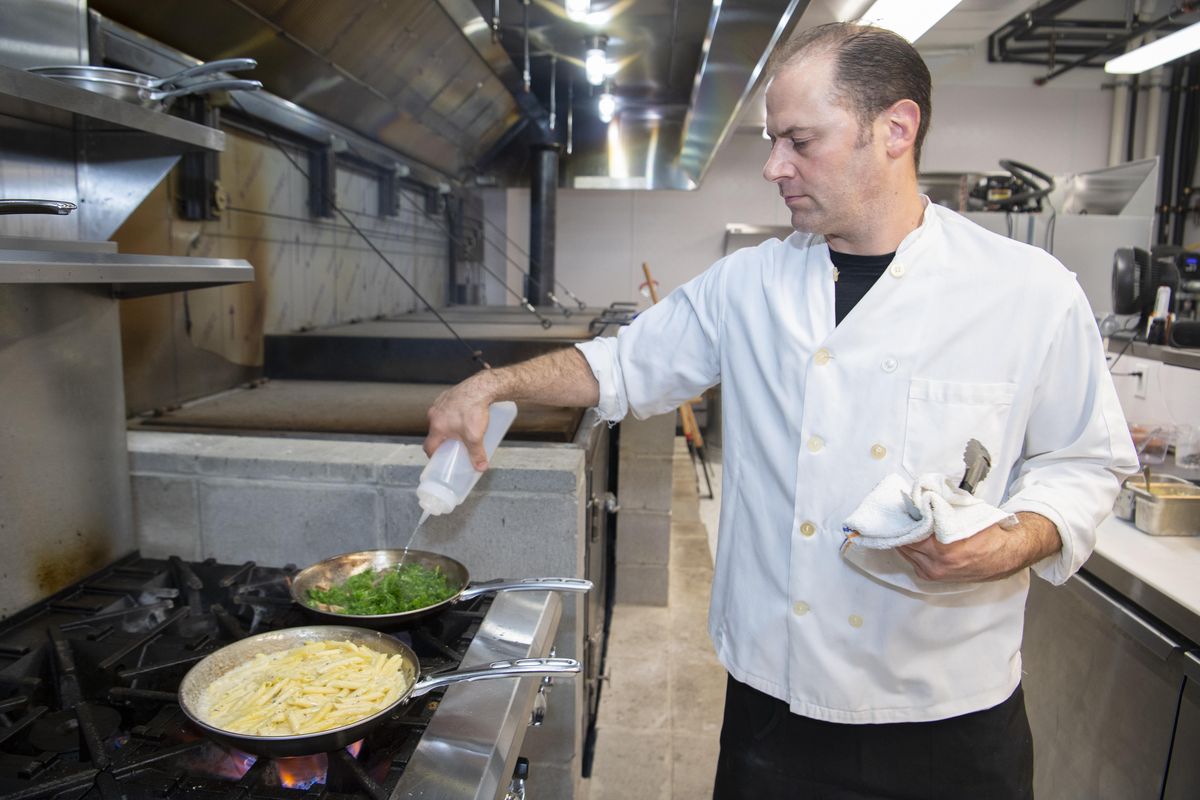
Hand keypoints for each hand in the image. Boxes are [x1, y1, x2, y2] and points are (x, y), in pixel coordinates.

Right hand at [424, 374, 495, 469]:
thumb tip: (480, 466)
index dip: (433, 455)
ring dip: (447, 425)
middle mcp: (435, 413)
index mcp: (437, 426)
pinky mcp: (448, 395)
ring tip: (461, 429)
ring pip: (441, 418)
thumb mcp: (475, 437)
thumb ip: (477, 454)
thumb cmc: (474, 409)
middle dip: (443, 440)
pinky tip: (464, 415)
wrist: (481, 388)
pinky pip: (447, 408)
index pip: (429, 446)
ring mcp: (440, 403)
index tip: (439, 459)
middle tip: (453, 445)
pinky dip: (453, 413)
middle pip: (435, 432)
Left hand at [896, 512, 1060, 582]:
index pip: (909, 531)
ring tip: (912, 525)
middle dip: (904, 528)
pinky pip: (914, 561)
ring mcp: (935, 573)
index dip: (906, 517)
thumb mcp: (964, 514)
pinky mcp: (936, 577)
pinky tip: (917, 539)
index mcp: (942, 549)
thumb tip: (920, 498)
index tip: (904, 506)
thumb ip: (939, 509)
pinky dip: (913, 550)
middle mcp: (936, 565)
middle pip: (904, 543)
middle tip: (905, 514)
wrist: (1010, 553)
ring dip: (906, 539)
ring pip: (907, 553)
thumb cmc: (990, 532)